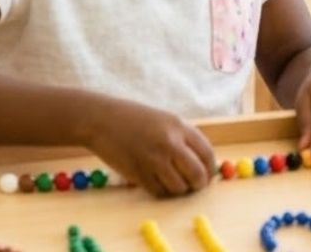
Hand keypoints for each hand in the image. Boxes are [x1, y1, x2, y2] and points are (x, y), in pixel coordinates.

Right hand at [86, 99, 215, 196]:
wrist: (101, 119)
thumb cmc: (132, 118)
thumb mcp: (163, 120)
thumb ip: (182, 138)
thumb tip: (201, 163)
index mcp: (178, 126)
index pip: (207, 153)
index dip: (209, 168)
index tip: (206, 175)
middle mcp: (170, 143)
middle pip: (197, 174)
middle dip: (198, 184)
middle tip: (192, 185)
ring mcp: (155, 160)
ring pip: (179, 187)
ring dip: (178, 189)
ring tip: (169, 180)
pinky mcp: (140, 174)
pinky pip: (160, 192)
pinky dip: (161, 191)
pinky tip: (154, 180)